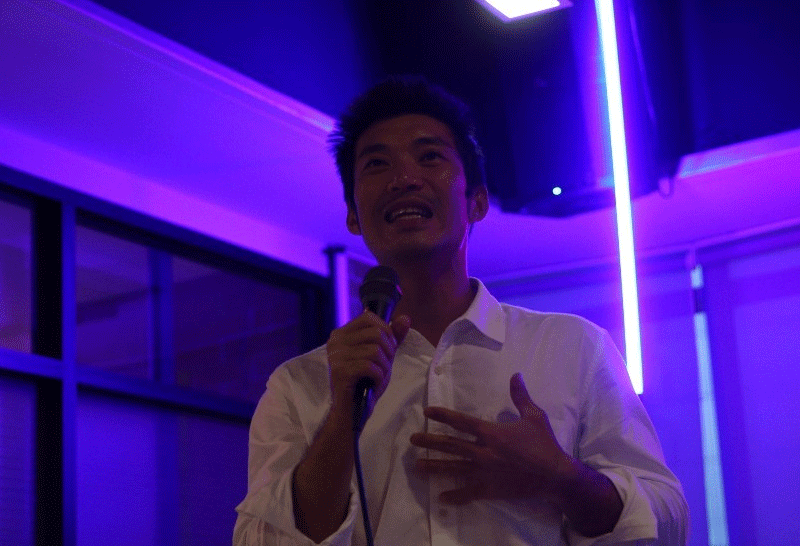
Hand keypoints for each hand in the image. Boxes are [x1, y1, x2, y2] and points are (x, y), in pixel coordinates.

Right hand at [326, 311, 410, 416]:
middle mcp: (336, 341)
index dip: (386, 331)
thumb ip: (392, 336)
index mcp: (342, 333)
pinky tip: (373, 383)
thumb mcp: (382, 355)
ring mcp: (336, 355)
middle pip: (375, 333)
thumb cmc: (366, 381)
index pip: (368, 317)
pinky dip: (378, 377)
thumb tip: (405, 318)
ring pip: (375, 350)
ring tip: (378, 376)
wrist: (353, 410)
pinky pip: (370, 366)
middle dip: (388, 351)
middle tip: (384, 366)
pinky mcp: (340, 371)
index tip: (387, 348)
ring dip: (384, 366)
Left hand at [410, 373, 572, 504]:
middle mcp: (483, 451)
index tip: (427, 412)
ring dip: (434, 466)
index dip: (443, 415)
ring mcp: (484, 472)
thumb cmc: (544, 444)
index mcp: (491, 432)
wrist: (555, 475)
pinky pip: (468, 493)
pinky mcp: (490, 489)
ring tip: (417, 465)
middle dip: (429, 442)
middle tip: (412, 440)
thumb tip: (515, 375)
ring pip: (453, 468)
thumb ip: (520, 396)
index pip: (461, 422)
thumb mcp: (534, 416)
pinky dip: (454, 496)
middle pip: (450, 445)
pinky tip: (441, 497)